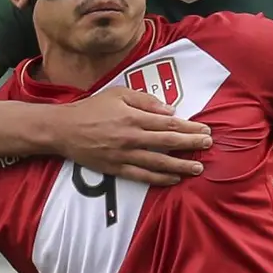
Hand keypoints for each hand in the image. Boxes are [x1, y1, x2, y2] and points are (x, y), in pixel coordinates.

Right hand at [51, 87, 212, 185]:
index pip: (168, 124)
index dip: (188, 128)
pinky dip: (159, 178)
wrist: (64, 129)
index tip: (204, 130)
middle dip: (190, 145)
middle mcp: (131, 138)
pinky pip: (142, 176)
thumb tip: (170, 109)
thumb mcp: (119, 94)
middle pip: (167, 143)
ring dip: (180, 165)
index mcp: (133, 117)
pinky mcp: (116, 169)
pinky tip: (173, 178)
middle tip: (208, 145)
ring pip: (158, 162)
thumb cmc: (93, 107)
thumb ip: (145, 101)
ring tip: (197, 167)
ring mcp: (124, 155)